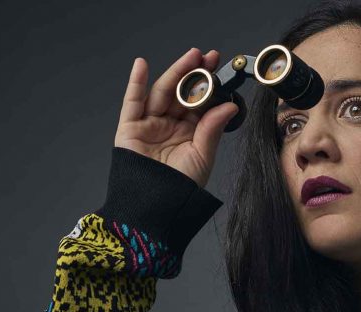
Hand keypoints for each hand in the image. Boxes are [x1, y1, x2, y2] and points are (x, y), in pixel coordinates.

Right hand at [114, 48, 238, 187]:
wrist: (156, 206)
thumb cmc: (180, 187)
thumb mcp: (202, 155)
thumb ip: (212, 129)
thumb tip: (230, 106)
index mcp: (190, 131)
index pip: (200, 102)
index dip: (209, 84)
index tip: (221, 67)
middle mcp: (170, 124)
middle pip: (182, 93)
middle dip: (195, 73)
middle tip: (208, 57)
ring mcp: (150, 124)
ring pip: (162, 93)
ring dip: (175, 72)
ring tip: (190, 57)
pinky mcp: (130, 128)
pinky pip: (132, 102)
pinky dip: (135, 83)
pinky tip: (141, 65)